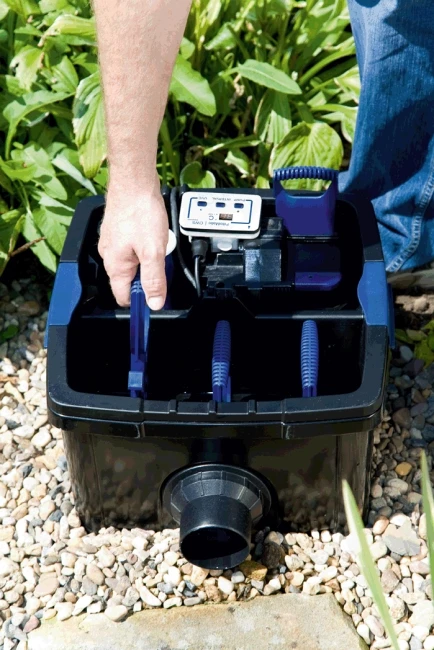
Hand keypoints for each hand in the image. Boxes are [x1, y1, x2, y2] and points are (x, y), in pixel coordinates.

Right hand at [98, 175, 168, 308]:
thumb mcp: (153, 252)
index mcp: (115, 266)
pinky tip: (153, 233)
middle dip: (148, 275)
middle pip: (130, 280)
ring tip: (157, 242)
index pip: (124, 298)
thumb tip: (154, 303)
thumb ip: (154, 280)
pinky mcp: (119, 231)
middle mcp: (109, 256)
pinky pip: (134, 247)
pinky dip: (145, 244)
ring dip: (148, 258)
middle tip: (160, 259)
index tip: (156, 298)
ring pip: (134, 262)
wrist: (134, 180)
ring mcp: (113, 242)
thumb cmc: (140, 211)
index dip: (141, 301)